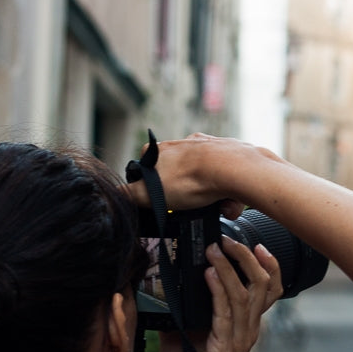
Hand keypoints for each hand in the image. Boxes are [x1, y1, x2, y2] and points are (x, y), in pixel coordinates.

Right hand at [124, 133, 283, 215]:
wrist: (236, 169)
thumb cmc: (192, 178)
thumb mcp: (150, 192)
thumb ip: (130, 195)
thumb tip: (116, 196)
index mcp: (163, 149)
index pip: (149, 164)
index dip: (154, 184)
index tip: (164, 199)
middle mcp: (188, 144)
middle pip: (182, 176)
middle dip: (188, 196)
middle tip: (193, 206)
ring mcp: (213, 149)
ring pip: (208, 182)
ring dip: (212, 201)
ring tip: (216, 207)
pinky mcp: (235, 158)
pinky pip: (230, 184)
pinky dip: (230, 198)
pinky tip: (231, 203)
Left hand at [200, 236, 282, 351]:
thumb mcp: (191, 330)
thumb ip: (190, 307)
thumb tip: (174, 280)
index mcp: (248, 325)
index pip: (271, 290)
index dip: (270, 265)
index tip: (258, 245)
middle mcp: (250, 330)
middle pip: (262, 286)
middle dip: (246, 258)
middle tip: (228, 240)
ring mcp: (240, 339)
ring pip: (245, 294)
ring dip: (229, 268)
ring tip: (213, 250)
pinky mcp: (225, 347)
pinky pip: (225, 312)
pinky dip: (218, 289)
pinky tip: (209, 274)